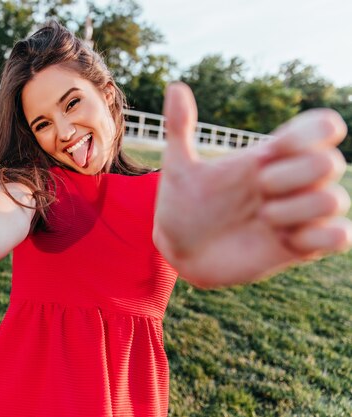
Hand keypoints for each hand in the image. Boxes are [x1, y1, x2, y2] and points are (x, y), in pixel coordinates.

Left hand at [153, 83, 351, 287]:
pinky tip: (283, 240)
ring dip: (296, 210)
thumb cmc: (183, 207)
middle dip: (292, 176)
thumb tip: (175, 85)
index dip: (309, 134)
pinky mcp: (300, 246)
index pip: (321, 127)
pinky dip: (317, 237)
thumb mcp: (179, 168)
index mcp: (268, 157)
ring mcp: (297, 215)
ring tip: (262, 219)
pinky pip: (341, 237)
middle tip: (257, 190)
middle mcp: (290, 183)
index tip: (271, 150)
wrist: (180, 252)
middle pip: (331, 162)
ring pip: (335, 199)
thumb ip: (180, 127)